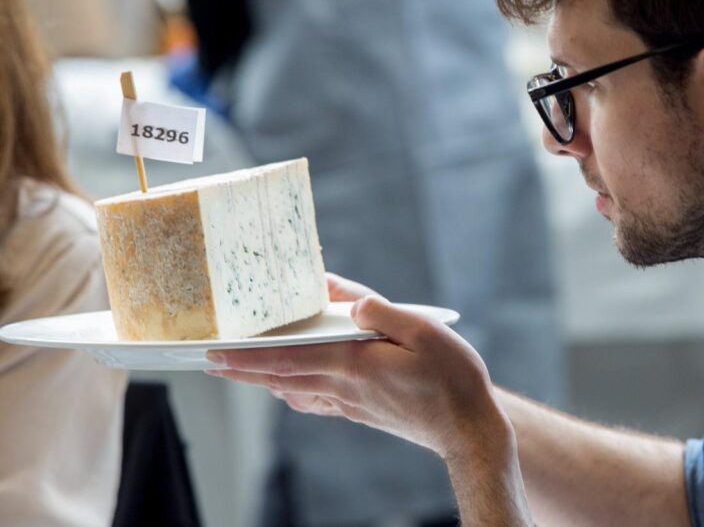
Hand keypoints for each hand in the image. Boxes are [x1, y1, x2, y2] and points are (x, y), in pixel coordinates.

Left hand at [207, 273, 511, 462]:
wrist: (467, 428)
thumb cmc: (452, 377)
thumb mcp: (425, 331)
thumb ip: (382, 313)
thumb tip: (346, 301)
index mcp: (355, 363)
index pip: (289, 357)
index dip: (249, 354)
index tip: (216, 351)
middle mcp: (345, 386)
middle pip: (282, 375)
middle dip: (243, 368)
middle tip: (210, 362)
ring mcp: (352, 403)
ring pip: (295, 388)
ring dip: (263, 379)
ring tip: (239, 371)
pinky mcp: (362, 411)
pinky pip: (317, 400)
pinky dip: (293, 392)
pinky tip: (290, 391)